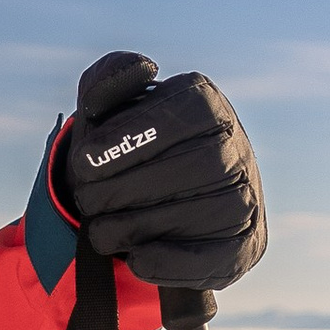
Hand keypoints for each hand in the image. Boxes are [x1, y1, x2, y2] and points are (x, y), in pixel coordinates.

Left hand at [61, 51, 265, 292]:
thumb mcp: (108, 108)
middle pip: (191, 167)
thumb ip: (109, 78)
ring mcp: (247, 198)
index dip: (127, 140)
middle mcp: (236, 147)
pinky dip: (167, 262)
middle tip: (85, 200)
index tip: (82, 161)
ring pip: (199, 213)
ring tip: (100, 230)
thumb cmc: (129, 148)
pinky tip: (134, 257)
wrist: (159, 199)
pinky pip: (212, 257)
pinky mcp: (245, 246)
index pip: (179, 115)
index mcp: (205, 104)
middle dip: (123, 189)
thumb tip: (142, 68)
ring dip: (135, 227)